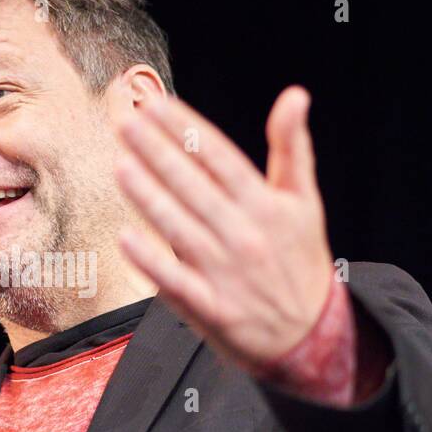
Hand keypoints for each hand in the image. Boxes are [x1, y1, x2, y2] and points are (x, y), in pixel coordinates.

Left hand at [114, 85, 333, 374]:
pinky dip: (152, 260)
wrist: (311, 337)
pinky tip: (126, 237)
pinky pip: (176, 281)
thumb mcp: (304, 202)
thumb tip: (295, 95)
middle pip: (194, 186)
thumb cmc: (300, 261)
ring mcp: (227, 272)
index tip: (156, 104)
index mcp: (267, 205)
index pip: (219, 157)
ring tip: (121, 165)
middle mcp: (246, 235)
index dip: (186, 129)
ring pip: (180, 227)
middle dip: (157, 152)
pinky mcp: (212, 307)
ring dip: (148, 196)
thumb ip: (293, 148)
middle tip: (126, 123)